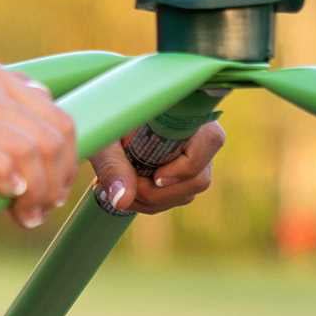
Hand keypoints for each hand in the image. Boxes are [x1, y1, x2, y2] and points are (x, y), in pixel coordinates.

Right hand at [0, 66, 77, 230]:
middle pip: (46, 139)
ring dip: (32, 192)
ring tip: (22, 214)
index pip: (61, 122)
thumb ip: (44, 139)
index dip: (68, 166)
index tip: (55, 194)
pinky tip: (7, 192)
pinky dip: (0, 173)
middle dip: (51, 185)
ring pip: (21, 148)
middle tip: (37, 212)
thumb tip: (108, 170)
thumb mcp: (9, 151)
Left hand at [88, 121, 226, 214]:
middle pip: (200, 178)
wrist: (105, 119)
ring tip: (118, 191)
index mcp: (187, 113)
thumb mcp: (104, 140)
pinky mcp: (185, 173)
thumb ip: (112, 166)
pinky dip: (153, 201)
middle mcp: (199, 135)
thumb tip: (122, 201)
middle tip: (126, 188)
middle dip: (161, 193)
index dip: (186, 166)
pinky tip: (128, 191)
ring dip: (153, 201)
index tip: (155, 177)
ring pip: (189, 192)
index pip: (211, 140)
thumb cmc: (105, 121)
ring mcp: (196, 157)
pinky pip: (179, 197)